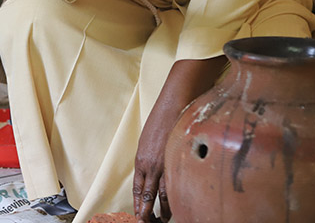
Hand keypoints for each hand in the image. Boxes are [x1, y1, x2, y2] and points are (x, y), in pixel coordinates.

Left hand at [133, 57, 225, 221]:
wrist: (174, 103)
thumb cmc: (161, 119)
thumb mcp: (148, 140)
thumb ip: (149, 157)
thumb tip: (152, 171)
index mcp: (141, 160)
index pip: (138, 188)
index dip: (138, 203)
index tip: (138, 215)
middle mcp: (150, 165)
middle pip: (147, 195)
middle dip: (146, 212)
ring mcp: (164, 165)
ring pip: (162, 195)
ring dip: (163, 210)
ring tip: (163, 220)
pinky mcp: (177, 161)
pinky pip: (175, 186)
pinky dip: (174, 199)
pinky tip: (177, 207)